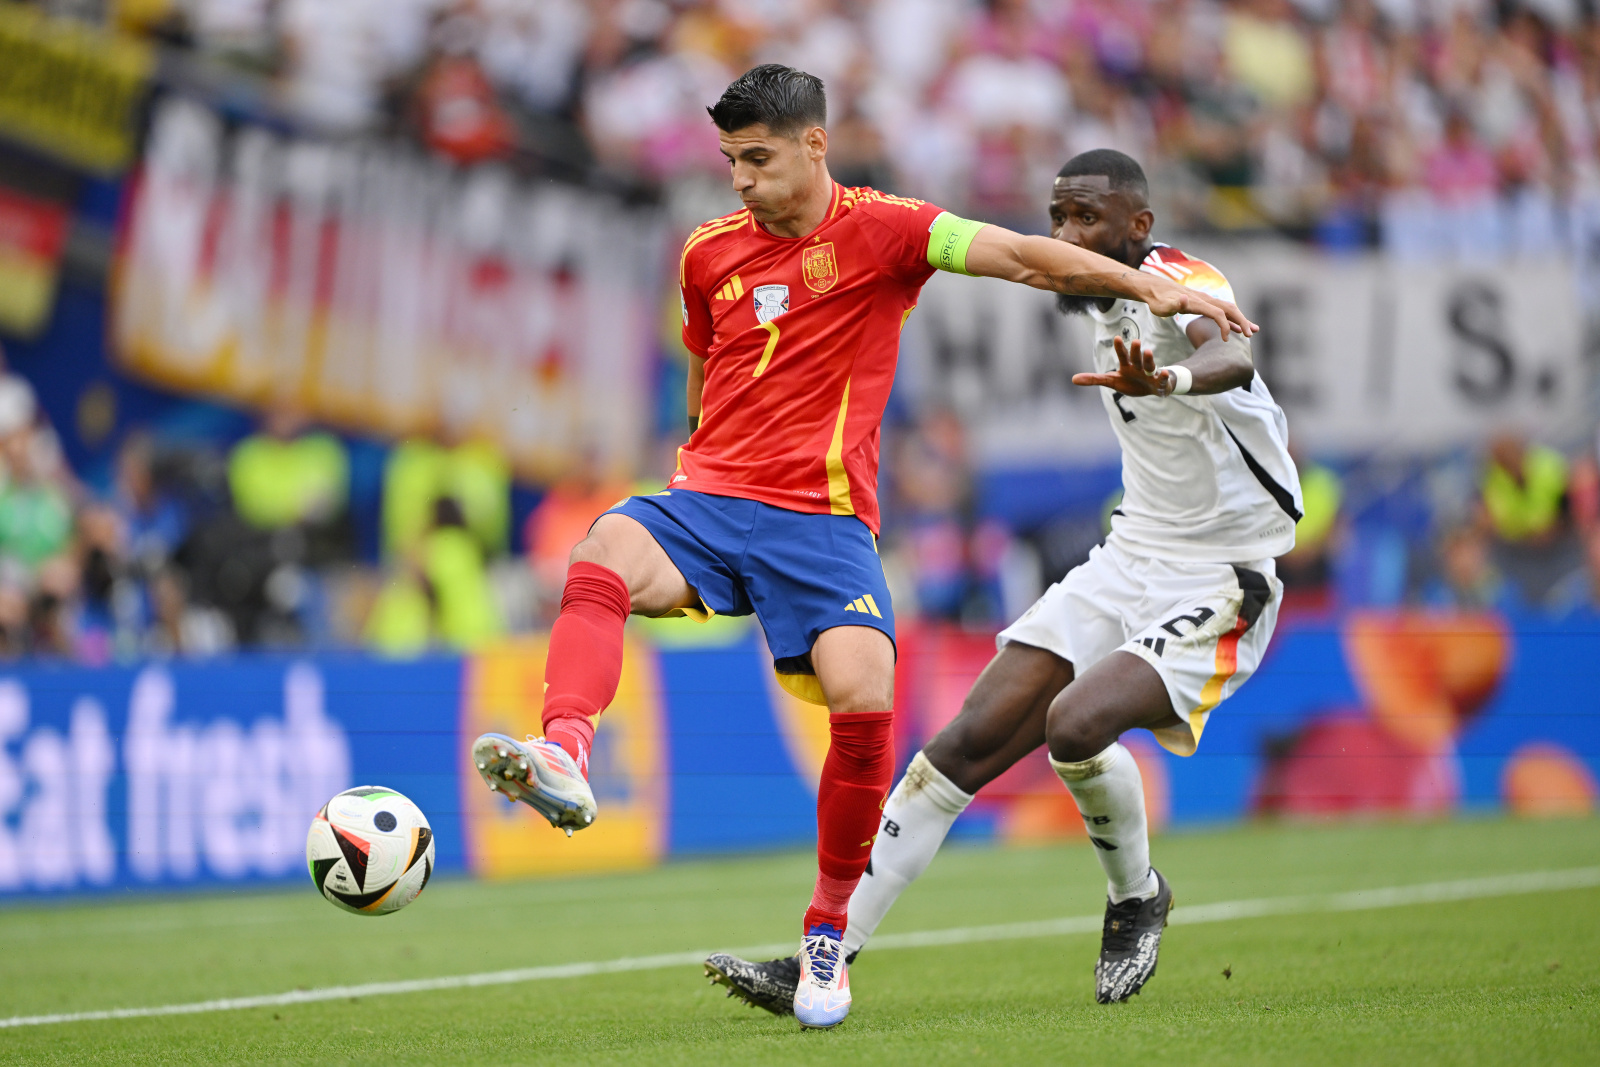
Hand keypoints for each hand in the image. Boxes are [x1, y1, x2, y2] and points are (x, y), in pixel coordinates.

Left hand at [1073, 337, 1180, 396]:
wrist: (1151, 388)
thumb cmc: (1130, 382)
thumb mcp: (1111, 381)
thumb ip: (1094, 379)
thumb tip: (1073, 379)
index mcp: (1127, 365)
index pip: (1122, 355)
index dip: (1119, 348)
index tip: (1116, 338)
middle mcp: (1139, 366)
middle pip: (1136, 357)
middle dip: (1135, 350)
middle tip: (1135, 341)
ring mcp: (1150, 374)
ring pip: (1150, 365)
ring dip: (1149, 359)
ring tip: (1148, 351)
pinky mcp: (1160, 383)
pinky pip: (1162, 380)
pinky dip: (1164, 377)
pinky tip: (1165, 373)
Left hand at [1142, 277, 1256, 337]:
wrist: (1155, 289)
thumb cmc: (1158, 301)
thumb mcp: (1163, 305)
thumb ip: (1174, 303)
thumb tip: (1183, 299)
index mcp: (1198, 302)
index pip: (1218, 313)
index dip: (1225, 326)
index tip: (1226, 340)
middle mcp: (1205, 300)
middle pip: (1229, 309)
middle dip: (1242, 321)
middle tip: (1251, 334)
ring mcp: (1206, 301)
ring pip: (1229, 310)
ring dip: (1241, 320)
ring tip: (1253, 331)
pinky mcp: (1204, 304)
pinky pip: (1222, 312)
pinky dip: (1231, 320)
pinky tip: (1237, 329)